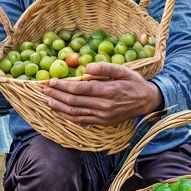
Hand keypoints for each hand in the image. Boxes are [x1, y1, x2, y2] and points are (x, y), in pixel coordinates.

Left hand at [43, 63, 161, 125]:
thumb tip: (86, 68)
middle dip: (56, 95)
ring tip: (47, 99)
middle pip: (73, 101)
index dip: (62, 86)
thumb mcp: (122, 70)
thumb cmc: (133, 82)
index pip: (79, 89)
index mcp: (108, 91)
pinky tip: (59, 110)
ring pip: (74, 113)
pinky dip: (67, 116)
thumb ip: (104, 68)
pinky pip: (81, 120)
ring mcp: (102, 116)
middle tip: (44, 89)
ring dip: (58, 106)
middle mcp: (104, 106)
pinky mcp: (102, 122)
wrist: (146, 101)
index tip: (51, 81)